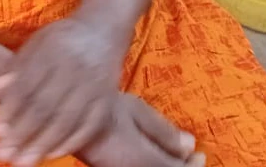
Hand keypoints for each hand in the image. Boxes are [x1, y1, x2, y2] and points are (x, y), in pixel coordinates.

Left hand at [0, 16, 124, 165]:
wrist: (103, 31)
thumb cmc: (61, 39)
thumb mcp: (37, 42)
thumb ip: (16, 67)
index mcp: (52, 50)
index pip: (27, 84)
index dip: (9, 109)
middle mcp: (74, 68)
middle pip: (45, 106)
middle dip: (22, 134)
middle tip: (3, 155)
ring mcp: (93, 85)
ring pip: (66, 121)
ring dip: (42, 145)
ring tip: (23, 162)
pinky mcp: (109, 100)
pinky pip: (88, 127)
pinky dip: (70, 143)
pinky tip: (51, 155)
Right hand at [81, 95, 204, 166]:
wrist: (65, 111)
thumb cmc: (101, 104)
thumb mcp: (135, 109)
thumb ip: (164, 131)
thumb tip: (190, 146)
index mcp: (138, 159)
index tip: (200, 154)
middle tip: (191, 159)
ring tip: (174, 157)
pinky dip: (155, 166)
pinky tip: (155, 156)